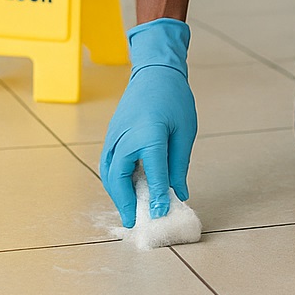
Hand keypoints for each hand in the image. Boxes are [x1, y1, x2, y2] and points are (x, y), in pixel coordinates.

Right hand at [100, 19, 197, 226]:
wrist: (154, 72)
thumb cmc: (174, 99)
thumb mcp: (185, 132)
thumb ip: (179, 165)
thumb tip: (178, 194)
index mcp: (148, 135)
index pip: (152, 174)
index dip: (156, 197)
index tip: (159, 216)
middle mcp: (125, 139)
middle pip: (119, 178)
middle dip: (125, 202)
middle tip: (134, 222)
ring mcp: (114, 137)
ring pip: (110, 173)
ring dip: (117, 194)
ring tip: (130, 211)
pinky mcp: (111, 136)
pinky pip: (110, 164)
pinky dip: (115, 180)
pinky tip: (127, 190)